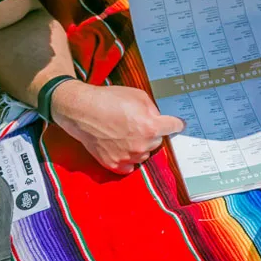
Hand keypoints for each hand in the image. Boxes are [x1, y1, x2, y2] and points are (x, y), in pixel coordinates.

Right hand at [51, 81, 184, 173]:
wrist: (81, 111)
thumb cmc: (109, 100)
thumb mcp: (138, 96)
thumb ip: (153, 109)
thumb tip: (159, 118)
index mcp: (151, 127)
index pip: (174, 127)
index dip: (176, 123)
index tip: (178, 124)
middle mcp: (142, 145)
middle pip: (158, 141)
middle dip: (152, 133)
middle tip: (138, 123)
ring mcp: (128, 157)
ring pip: (144, 153)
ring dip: (140, 145)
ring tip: (125, 133)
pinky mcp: (114, 164)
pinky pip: (130, 165)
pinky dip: (128, 157)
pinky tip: (121, 146)